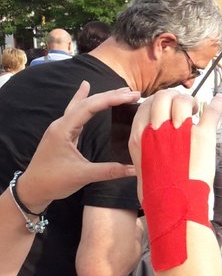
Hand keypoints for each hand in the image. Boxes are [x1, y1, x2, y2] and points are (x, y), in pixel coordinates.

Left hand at [16, 82, 139, 210]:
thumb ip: (109, 171)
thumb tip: (134, 169)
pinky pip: (75, 110)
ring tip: (121, 90)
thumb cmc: (53, 181)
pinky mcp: (63, 132)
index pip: (89, 107)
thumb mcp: (83, 176)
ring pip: (82, 105)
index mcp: (63, 130)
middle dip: (111, 96)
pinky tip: (85, 86)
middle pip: (87, 102)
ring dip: (102, 96)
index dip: (111, 99)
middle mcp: (61, 124)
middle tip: (134, 93)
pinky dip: (83, 98)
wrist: (32, 189)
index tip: (130, 96)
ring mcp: (61, 127)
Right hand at [128, 89, 221, 200]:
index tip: (167, 108)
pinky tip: (220, 101)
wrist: (173, 203)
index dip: (158, 102)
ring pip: (183, 100)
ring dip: (191, 101)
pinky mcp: (202, 136)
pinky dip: (217, 105)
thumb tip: (152, 140)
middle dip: (174, 97)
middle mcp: (157, 129)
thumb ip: (146, 148)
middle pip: (163, 97)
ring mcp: (180, 131)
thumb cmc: (157, 189)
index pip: (146, 105)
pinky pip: (211, 112)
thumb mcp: (142, 164)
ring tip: (197, 109)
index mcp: (140, 135)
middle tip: (184, 107)